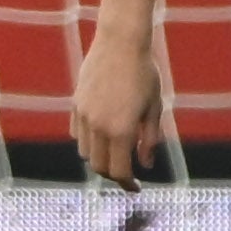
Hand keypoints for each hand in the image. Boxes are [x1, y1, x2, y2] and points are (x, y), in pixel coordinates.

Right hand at [68, 20, 168, 190]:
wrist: (120, 42)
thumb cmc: (144, 73)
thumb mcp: (154, 108)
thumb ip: (149, 139)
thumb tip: (146, 164)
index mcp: (121, 130)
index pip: (119, 171)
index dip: (127, 184)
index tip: (135, 188)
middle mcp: (99, 126)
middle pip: (99, 166)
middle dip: (114, 174)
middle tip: (128, 172)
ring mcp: (84, 115)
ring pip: (85, 152)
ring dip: (99, 158)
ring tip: (116, 152)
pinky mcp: (76, 104)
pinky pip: (77, 133)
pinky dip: (88, 141)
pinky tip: (102, 135)